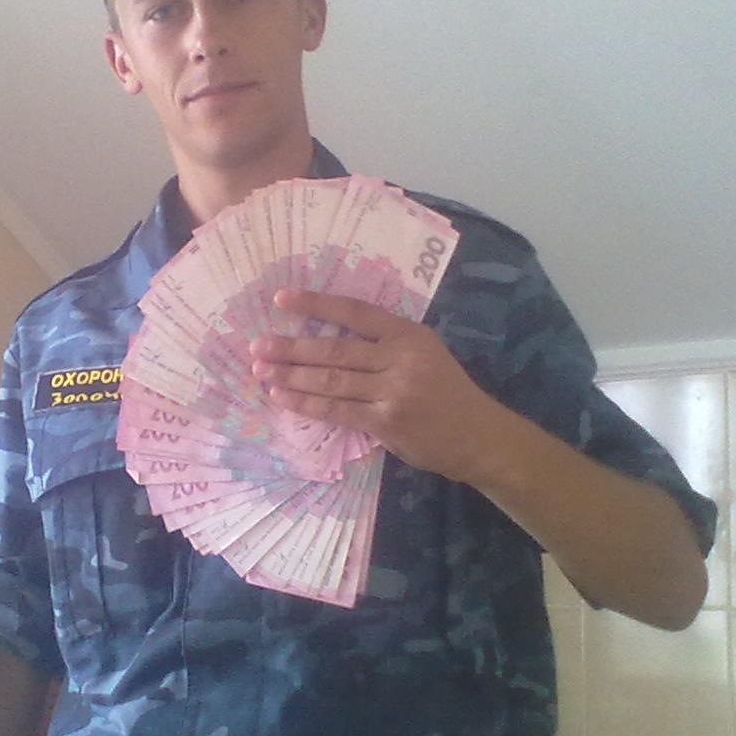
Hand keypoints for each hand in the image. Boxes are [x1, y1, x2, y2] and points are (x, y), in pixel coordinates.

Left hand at [249, 288, 503, 483]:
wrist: (478, 437)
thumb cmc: (446, 393)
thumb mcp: (426, 354)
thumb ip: (386, 345)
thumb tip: (329, 339)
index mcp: (409, 334)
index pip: (355, 311)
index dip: (316, 304)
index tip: (281, 298)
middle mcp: (400, 358)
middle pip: (335, 349)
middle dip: (291, 348)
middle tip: (257, 346)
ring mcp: (393, 391)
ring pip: (331, 380)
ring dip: (291, 376)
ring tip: (261, 372)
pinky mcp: (386, 422)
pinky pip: (337, 410)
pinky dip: (306, 403)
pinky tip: (282, 398)